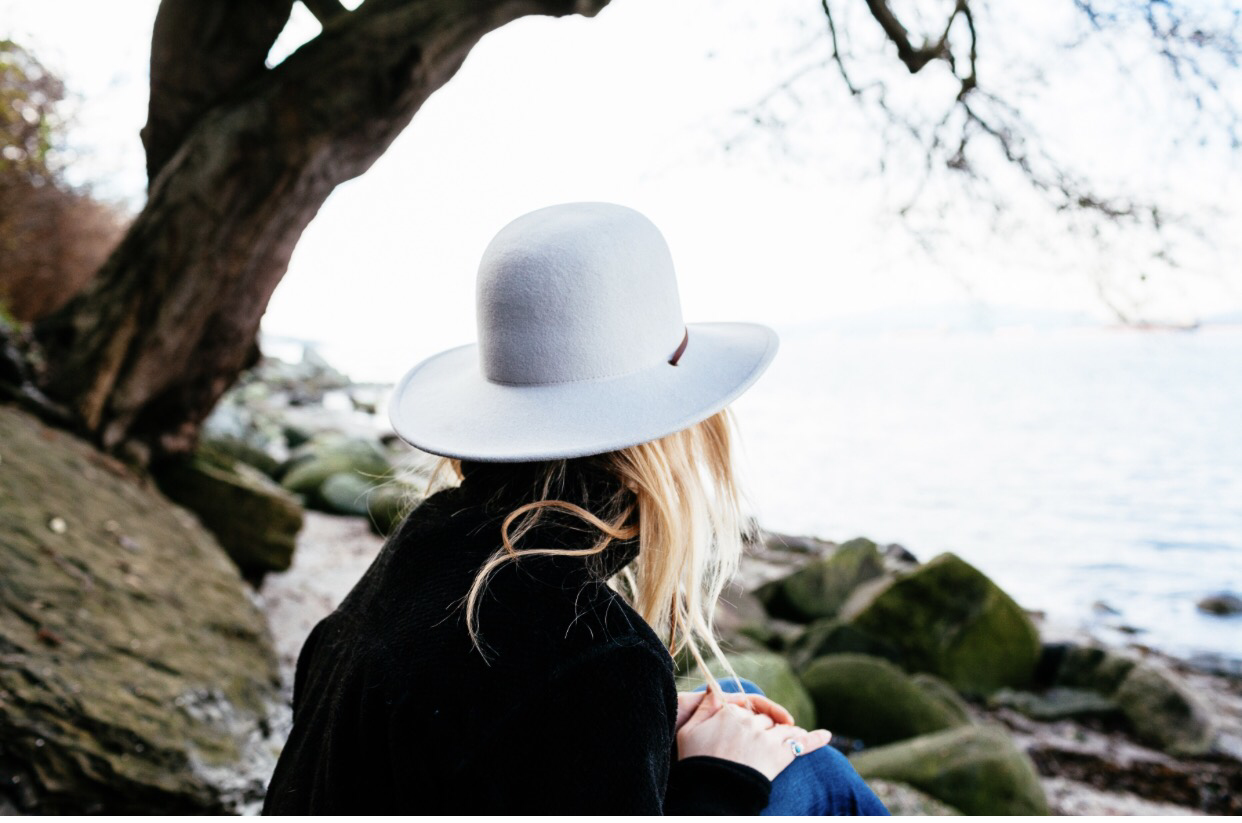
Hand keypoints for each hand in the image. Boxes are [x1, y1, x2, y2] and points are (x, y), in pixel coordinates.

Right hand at [676, 688, 832, 780]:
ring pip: (784, 729)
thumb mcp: (689, 730)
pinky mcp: (779, 755)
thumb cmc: (695, 762)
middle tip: (768, 739)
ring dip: (790, 732)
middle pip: (766, 719)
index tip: (747, 727)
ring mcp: (766, 738)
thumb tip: (714, 689)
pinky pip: (802, 743)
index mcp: (730, 713)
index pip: (747, 709)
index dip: (748, 718)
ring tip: (796, 736)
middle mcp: (750, 722)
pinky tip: (827, 735)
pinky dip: (816, 739)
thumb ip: (704, 707)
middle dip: (768, 727)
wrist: (710, 790)